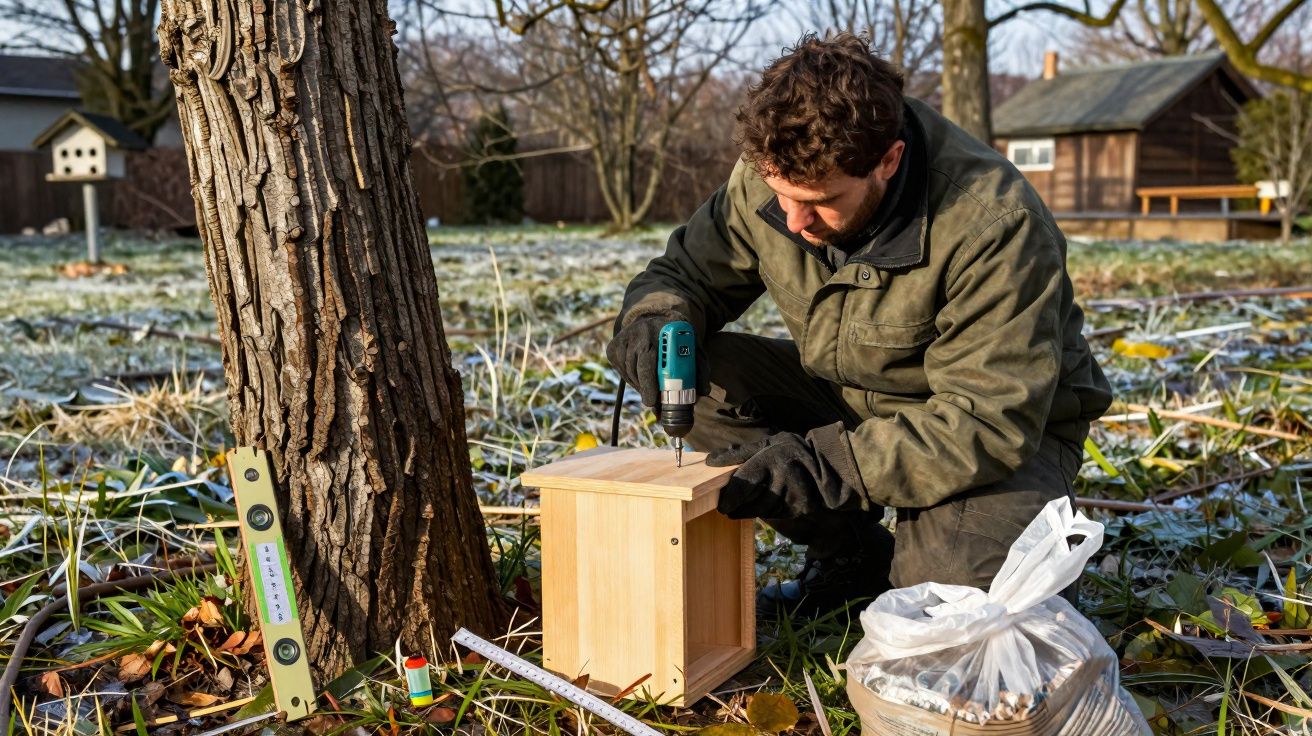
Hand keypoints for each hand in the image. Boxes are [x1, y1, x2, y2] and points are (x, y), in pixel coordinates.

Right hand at [606, 312, 707, 406]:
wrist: (652, 319)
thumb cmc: (675, 339)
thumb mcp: (692, 347)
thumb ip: (700, 367)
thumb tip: (703, 391)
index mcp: (659, 330)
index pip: (651, 358)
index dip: (651, 381)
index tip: (655, 400)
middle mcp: (637, 333)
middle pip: (637, 368)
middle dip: (645, 390)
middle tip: (653, 404)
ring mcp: (622, 340)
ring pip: (630, 374)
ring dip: (641, 387)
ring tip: (653, 394)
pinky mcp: (612, 349)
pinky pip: (623, 373)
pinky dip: (633, 381)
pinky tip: (643, 381)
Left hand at [706, 425, 866, 519]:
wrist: (829, 466)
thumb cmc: (793, 451)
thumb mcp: (768, 443)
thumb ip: (739, 453)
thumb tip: (711, 461)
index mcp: (770, 461)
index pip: (743, 484)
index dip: (730, 497)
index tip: (722, 504)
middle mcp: (780, 479)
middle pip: (750, 501)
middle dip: (737, 506)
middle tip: (729, 506)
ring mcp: (789, 496)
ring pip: (760, 510)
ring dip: (751, 509)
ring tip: (751, 500)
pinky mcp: (796, 509)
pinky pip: (773, 514)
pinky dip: (766, 511)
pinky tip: (767, 501)